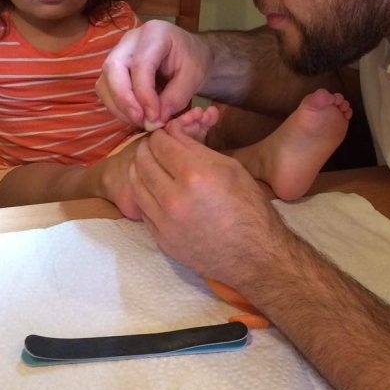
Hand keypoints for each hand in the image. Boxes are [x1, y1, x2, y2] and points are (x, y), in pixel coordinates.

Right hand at [97, 20, 210, 128]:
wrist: (189, 55)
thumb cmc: (193, 61)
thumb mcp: (194, 77)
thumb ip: (176, 97)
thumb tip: (154, 119)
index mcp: (155, 33)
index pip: (140, 64)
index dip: (144, 94)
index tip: (155, 117)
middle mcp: (131, 39)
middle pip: (113, 68)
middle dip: (124, 99)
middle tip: (141, 120)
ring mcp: (119, 52)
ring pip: (105, 80)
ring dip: (119, 106)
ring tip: (141, 121)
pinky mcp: (114, 68)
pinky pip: (106, 89)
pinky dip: (117, 106)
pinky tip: (135, 116)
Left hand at [129, 126, 291, 286]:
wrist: (253, 257)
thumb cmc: (250, 208)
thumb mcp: (231, 168)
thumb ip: (198, 148)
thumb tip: (174, 133)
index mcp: (195, 175)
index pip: (161, 145)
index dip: (161, 134)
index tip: (164, 133)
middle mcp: (174, 198)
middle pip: (143, 162)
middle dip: (147, 148)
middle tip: (154, 144)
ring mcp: (164, 221)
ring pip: (136, 184)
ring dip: (139, 168)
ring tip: (148, 162)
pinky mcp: (161, 238)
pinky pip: (142, 207)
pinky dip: (143, 191)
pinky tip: (151, 186)